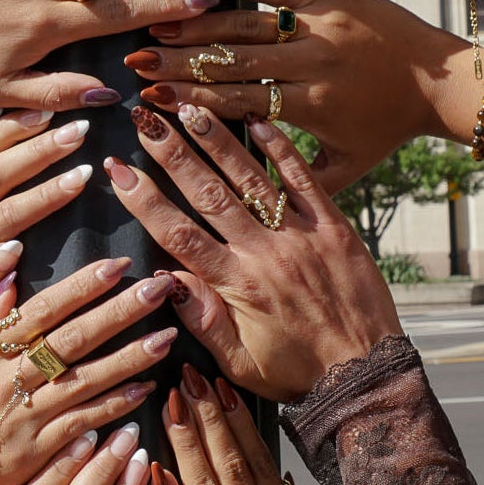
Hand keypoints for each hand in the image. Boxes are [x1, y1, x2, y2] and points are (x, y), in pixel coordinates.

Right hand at [0, 257, 178, 484]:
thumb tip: (10, 264)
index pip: (41, 310)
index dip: (81, 286)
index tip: (117, 264)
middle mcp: (8, 380)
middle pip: (72, 339)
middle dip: (120, 311)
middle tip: (160, 287)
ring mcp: (26, 416)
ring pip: (86, 380)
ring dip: (131, 357)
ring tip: (167, 335)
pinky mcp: (39, 450)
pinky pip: (84, 422)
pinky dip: (115, 405)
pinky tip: (147, 388)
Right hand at [102, 104, 400, 400]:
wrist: (367, 376)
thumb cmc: (297, 373)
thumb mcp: (240, 363)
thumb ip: (201, 319)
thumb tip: (161, 281)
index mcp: (237, 286)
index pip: (178, 234)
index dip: (144, 199)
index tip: (116, 168)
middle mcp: (265, 254)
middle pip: (208, 194)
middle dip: (172, 154)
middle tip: (144, 120)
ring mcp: (302, 237)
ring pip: (251, 179)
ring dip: (217, 141)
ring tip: (189, 108)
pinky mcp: (335, 228)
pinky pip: (305, 181)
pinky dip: (282, 149)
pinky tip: (258, 122)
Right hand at [129, 0, 464, 190]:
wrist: (441, 79)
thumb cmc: (389, 128)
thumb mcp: (347, 167)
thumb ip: (297, 184)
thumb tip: (249, 199)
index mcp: (310, 110)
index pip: (236, 105)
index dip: (189, 103)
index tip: (148, 100)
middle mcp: (312, 67)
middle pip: (232, 64)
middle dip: (179, 63)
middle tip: (134, 59)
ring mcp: (321, 28)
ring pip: (247, 26)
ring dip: (198, 26)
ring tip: (156, 24)